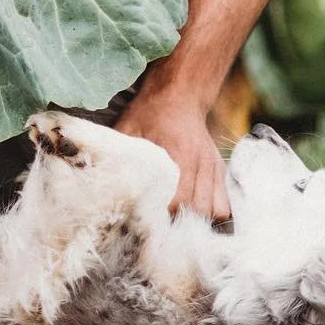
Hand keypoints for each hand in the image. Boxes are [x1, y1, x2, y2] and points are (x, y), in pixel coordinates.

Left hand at [115, 90, 231, 226]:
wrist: (180, 94)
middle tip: (162, 229)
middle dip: (181, 224)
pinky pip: (225, 203)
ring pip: (216, 211)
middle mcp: (201, 164)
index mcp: (179, 155)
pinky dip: (212, 214)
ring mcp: (213, 167)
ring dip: (199, 221)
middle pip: (199, 211)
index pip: (177, 200)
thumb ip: (120, 152)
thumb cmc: (149, 111)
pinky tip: (195, 215)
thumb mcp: (129, 127)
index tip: (148, 224)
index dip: (163, 217)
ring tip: (178, 224)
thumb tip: (99, 174)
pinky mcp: (219, 169)